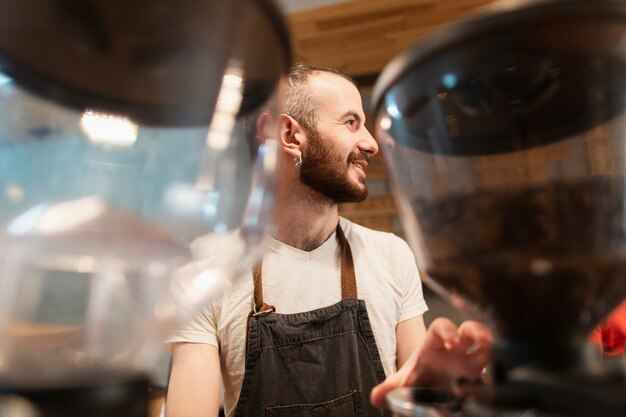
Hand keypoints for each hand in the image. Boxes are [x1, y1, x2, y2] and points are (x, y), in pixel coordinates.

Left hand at [370, 318, 491, 407]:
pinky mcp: (480, 377)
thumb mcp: (402, 383)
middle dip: (476, 330)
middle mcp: (455, 350)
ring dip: (491, 344)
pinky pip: (493, 368)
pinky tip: (498, 374)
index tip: (451, 339)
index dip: (447, 329)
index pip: (441, 326)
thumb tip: (376, 397)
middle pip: (469, 329)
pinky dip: (497, 368)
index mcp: (435, 344)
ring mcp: (469, 362)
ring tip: (493, 349)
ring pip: (486, 345)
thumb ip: (389, 388)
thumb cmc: (418, 377)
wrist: (428, 390)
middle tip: (480, 340)